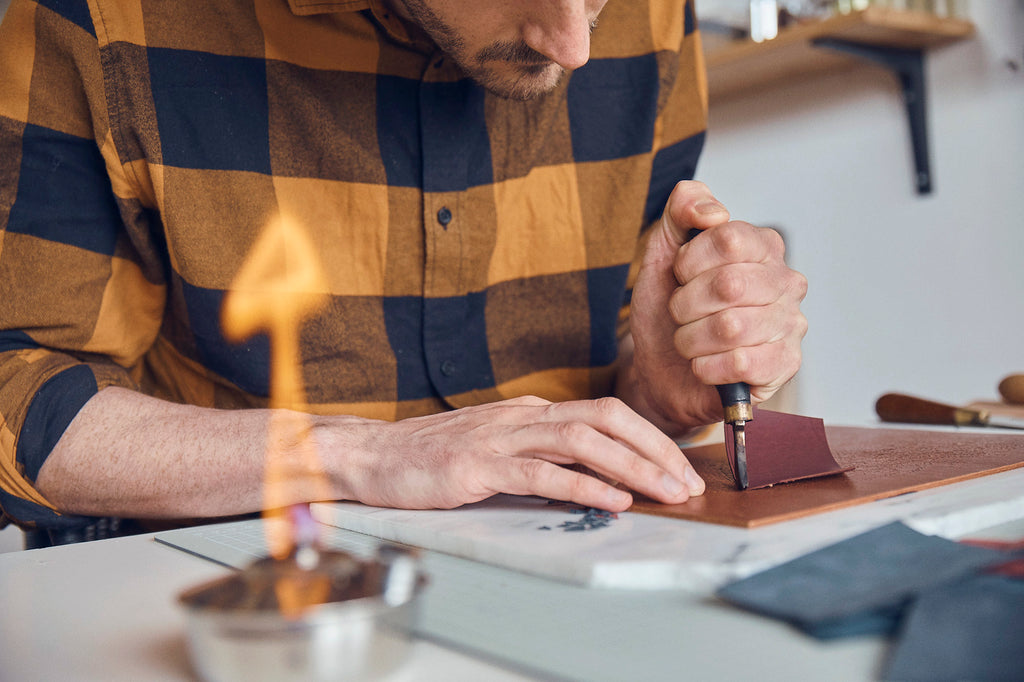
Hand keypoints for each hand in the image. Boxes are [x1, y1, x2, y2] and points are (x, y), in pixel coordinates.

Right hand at [331, 395, 705, 511]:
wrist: (374, 456)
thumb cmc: (436, 457)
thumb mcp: (499, 450)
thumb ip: (542, 457)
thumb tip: (595, 478)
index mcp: (532, 413)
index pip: (607, 414)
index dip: (650, 440)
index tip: (679, 469)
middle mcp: (524, 417)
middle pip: (607, 419)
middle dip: (655, 449)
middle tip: (689, 482)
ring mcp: (501, 438)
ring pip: (582, 441)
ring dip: (632, 467)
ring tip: (665, 494)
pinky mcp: (479, 466)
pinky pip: (541, 473)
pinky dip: (583, 486)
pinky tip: (612, 501)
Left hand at [627, 181, 806, 429]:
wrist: (662, 369)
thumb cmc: (668, 311)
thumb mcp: (662, 253)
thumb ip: (682, 211)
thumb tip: (713, 210)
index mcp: (763, 247)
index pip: (728, 238)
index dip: (689, 261)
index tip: (680, 276)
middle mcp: (786, 282)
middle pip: (728, 284)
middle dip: (685, 304)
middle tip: (681, 314)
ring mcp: (790, 325)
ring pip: (730, 327)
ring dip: (691, 339)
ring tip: (691, 341)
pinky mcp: (785, 366)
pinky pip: (740, 363)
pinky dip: (706, 367)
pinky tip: (705, 365)